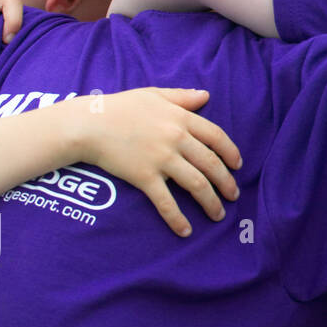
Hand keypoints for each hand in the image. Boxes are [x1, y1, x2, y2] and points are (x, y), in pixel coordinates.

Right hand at [74, 88, 241, 236]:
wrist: (88, 124)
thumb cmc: (120, 107)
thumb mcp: (154, 94)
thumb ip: (182, 97)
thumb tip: (206, 96)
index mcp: (181, 119)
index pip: (217, 137)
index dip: (230, 152)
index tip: (237, 166)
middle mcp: (176, 139)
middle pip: (211, 164)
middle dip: (226, 182)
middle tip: (233, 195)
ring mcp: (161, 159)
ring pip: (196, 184)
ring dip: (211, 202)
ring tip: (219, 214)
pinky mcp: (144, 177)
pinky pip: (166, 201)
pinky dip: (178, 218)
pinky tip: (186, 231)